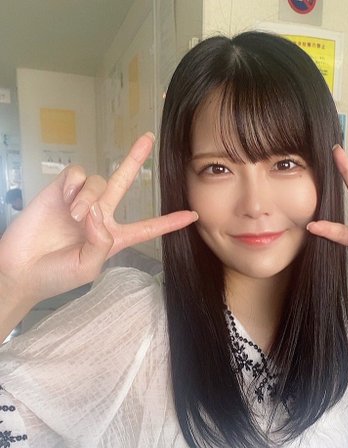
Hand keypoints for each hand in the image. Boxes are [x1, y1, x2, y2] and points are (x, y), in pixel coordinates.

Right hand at [0, 133, 196, 307]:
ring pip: (100, 182)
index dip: (169, 222)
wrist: (21, 269)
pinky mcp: (60, 190)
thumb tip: (98, 213)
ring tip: (75, 217)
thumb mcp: (88, 267)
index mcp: (114, 238)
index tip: (193, 215)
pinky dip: (76, 187)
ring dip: (90, 198)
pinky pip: (78, 175)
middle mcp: (100, 215)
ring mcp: (80, 200)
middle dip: (135, 159)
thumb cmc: (57, 275)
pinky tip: (66, 204)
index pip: (147, 228)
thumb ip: (101, 243)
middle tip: (148, 137)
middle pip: (124, 182)